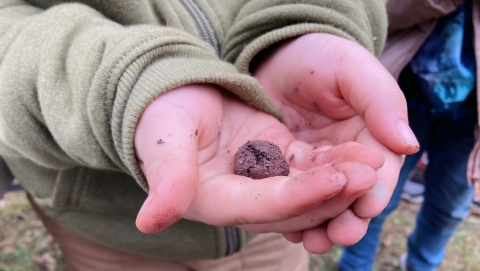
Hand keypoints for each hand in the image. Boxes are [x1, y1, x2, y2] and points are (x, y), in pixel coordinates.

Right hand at [133, 84, 383, 251]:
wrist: (176, 96)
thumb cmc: (162, 115)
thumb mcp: (164, 139)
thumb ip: (167, 177)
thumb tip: (150, 221)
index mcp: (214, 199)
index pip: (261, 206)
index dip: (298, 197)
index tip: (336, 180)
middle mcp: (242, 198)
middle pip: (294, 206)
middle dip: (333, 193)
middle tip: (371, 172)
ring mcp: (262, 181)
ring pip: (308, 189)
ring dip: (341, 180)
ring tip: (375, 162)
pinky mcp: (277, 160)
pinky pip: (310, 167)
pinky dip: (335, 163)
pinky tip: (362, 153)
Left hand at [253, 33, 418, 251]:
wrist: (274, 55)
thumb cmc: (318, 56)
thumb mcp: (351, 69)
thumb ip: (380, 101)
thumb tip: (409, 145)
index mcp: (369, 136)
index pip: (378, 169)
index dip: (374, 190)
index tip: (366, 208)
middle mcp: (344, 157)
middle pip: (350, 194)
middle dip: (347, 217)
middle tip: (338, 235)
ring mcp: (313, 166)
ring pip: (320, 201)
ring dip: (318, 224)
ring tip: (311, 241)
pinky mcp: (284, 169)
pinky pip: (289, 194)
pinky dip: (289, 212)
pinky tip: (285, 227)